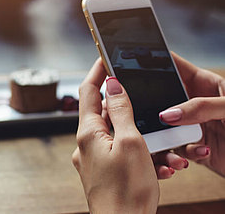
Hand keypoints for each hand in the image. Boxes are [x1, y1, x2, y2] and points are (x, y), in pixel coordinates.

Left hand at [72, 58, 158, 212]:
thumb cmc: (126, 191)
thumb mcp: (130, 142)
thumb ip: (120, 111)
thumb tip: (112, 85)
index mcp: (88, 133)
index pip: (88, 91)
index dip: (97, 72)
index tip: (105, 58)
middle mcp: (87, 144)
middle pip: (104, 112)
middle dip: (126, 106)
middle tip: (143, 103)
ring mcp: (94, 157)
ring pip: (117, 134)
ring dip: (139, 135)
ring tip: (162, 149)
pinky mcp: (104, 169)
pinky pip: (120, 152)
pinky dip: (137, 152)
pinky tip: (157, 164)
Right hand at [159, 52, 224, 176]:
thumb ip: (201, 107)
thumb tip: (168, 114)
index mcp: (205, 85)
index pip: (177, 68)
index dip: (159, 63)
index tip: (139, 63)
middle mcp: (195, 105)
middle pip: (165, 99)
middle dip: (155, 105)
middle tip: (147, 109)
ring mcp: (194, 126)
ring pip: (167, 128)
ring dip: (168, 136)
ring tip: (178, 139)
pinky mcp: (195, 148)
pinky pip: (179, 150)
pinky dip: (185, 153)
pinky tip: (202, 151)